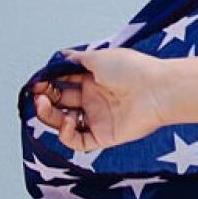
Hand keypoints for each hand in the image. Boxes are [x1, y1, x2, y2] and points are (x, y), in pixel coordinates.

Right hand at [29, 47, 172, 153]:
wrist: (159, 90)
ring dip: (49, 116)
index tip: (38, 81)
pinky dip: (67, 134)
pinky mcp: (105, 136)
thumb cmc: (134, 70)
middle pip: (61, 103)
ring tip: (44, 104)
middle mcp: (96, 100)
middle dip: (45, 98)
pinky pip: (78, 141)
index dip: (48, 83)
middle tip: (39, 94)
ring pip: (64, 123)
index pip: (63, 84)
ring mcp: (100, 118)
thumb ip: (78, 59)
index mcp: (95, 80)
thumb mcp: (100, 57)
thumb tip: (62, 56)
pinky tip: (68, 120)